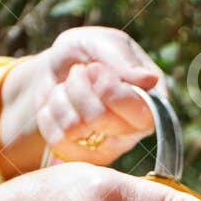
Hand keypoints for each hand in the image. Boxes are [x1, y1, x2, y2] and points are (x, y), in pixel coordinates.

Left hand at [0, 27, 165, 174]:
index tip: (95, 68)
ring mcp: (109, 149)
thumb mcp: (101, 42)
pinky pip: (56, 141)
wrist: (57, 67)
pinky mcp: (82, 159)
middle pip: (99, 118)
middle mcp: (135, 131)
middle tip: (78, 74)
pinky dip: (48, 115)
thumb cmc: (87, 52)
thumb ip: (122, 59)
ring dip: (61, 98)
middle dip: (78, 88)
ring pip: (73, 128)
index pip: (136, 110)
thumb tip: (150, 80)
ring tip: (68, 89)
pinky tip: (58, 106)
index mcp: (151, 102)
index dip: (108, 89)